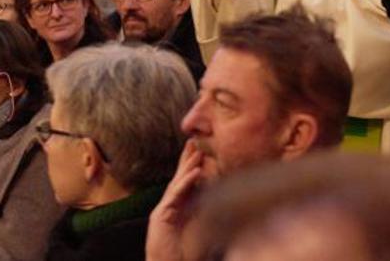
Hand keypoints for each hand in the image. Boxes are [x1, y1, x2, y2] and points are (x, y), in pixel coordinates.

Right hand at [146, 140, 204, 260]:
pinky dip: (185, 183)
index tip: (203, 151)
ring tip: (197, 151)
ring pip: (177, 183)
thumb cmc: (186, 254)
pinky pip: (174, 196)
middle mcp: (171, 206)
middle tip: (196, 140)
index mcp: (181, 208)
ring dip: (187, 166)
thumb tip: (229, 201)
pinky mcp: (160, 217)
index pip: (188, 183)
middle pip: (180, 178)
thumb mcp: (203, 230)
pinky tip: (195, 172)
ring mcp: (164, 210)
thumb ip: (211, 214)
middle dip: (187, 160)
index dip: (194, 167)